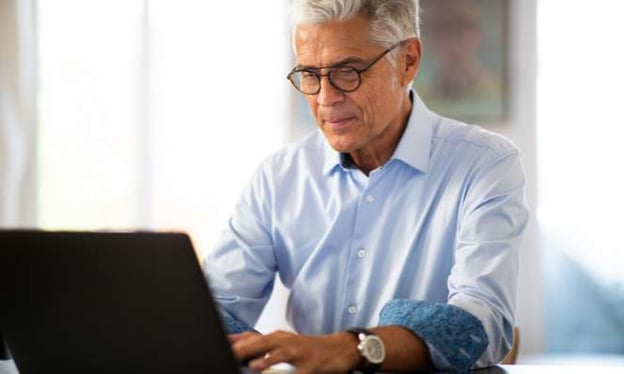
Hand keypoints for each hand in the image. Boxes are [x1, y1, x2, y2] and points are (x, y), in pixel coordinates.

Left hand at [231, 330, 359, 373]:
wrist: (340, 348)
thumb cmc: (309, 347)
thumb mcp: (283, 341)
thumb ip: (259, 342)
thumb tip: (234, 340)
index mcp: (278, 337)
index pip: (252, 338)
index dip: (236, 343)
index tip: (218, 345)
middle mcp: (287, 342)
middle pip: (263, 343)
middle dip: (246, 349)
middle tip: (231, 354)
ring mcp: (300, 353)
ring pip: (281, 354)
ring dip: (267, 359)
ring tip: (253, 366)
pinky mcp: (312, 365)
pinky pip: (300, 373)